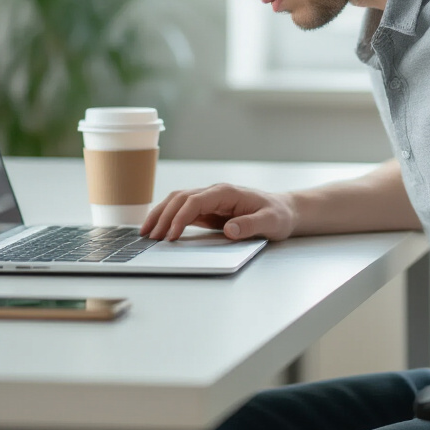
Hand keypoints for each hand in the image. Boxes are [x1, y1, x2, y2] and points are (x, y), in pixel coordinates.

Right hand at [140, 184, 298, 241]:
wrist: (284, 211)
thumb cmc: (278, 215)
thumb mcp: (270, 222)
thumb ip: (250, 225)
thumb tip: (230, 230)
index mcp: (227, 192)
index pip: (195, 201)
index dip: (181, 218)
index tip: (171, 236)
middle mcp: (215, 192)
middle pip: (180, 198)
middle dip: (163, 216)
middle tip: (150, 237)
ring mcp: (210, 200)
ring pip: (177, 201)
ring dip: (161, 214)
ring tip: (145, 232)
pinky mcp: (209, 210)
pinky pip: (184, 211)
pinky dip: (169, 218)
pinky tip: (159, 229)